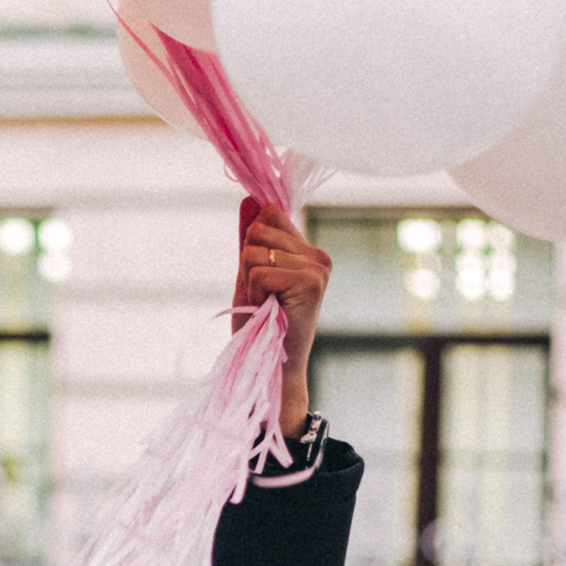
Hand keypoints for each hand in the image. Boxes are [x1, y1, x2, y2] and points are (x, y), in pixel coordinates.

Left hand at [231, 197, 332, 436]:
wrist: (271, 367)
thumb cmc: (260, 327)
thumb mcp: (250, 276)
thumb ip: (251, 239)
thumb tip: (249, 198)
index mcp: (307, 250)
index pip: (269, 213)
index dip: (252, 244)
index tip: (261, 278)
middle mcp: (318, 255)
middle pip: (257, 230)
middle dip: (248, 265)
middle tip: (263, 297)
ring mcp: (318, 268)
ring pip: (255, 251)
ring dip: (249, 283)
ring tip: (266, 306)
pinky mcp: (311, 281)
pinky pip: (259, 271)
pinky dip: (254, 294)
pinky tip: (269, 312)